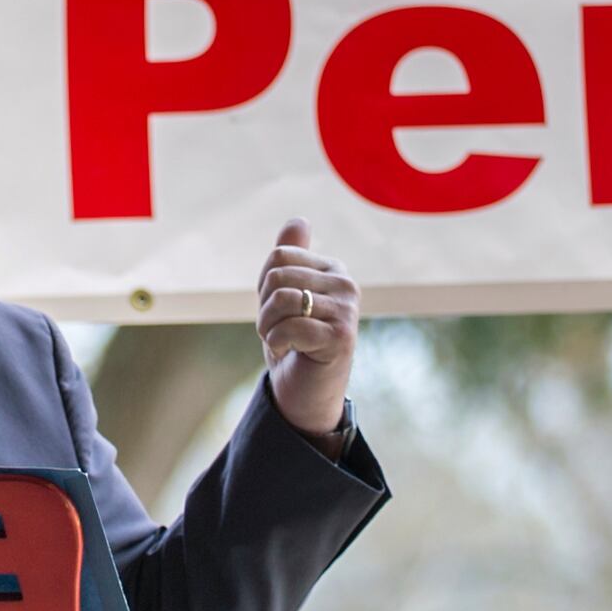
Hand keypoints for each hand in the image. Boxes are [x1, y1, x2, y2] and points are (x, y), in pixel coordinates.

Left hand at [256, 218, 360, 447]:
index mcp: (333, 268)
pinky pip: (291, 327)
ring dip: (268, 326)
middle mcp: (346, 284)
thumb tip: (299, 219)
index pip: (279, 256)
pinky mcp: (342, 337)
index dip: (264, 285)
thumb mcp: (285, 295)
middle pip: (278, 275)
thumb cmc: (295, 342)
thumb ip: (290, 257)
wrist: (306, 391)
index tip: (277, 310)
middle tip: (276, 329)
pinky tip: (289, 352)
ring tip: (280, 339)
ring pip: (282, 299)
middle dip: (264, 307)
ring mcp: (347, 310)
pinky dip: (277, 342)